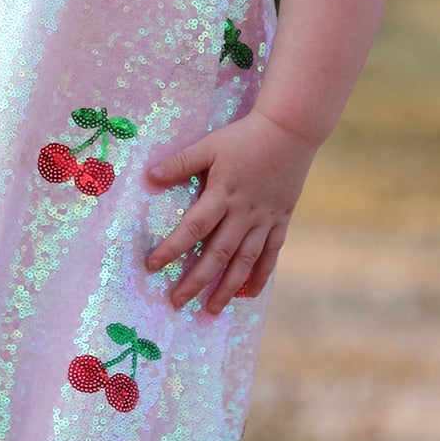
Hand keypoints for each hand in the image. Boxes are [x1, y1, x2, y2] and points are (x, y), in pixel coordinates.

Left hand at [143, 110, 316, 312]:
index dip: (172, 249)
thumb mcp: (209, 145)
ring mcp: (264, 220)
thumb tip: (148, 176)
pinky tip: (250, 294)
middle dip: (196, 280)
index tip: (153, 266)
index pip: (193, 228)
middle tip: (177, 301)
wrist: (290, 131)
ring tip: (212, 309)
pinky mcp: (280, 221)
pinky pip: (271, 254)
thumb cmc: (244, 137)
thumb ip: (180, 163)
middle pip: (218, 254)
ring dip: (227, 287)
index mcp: (222, 195)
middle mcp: (243, 213)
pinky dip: (261, 276)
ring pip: (244, 261)